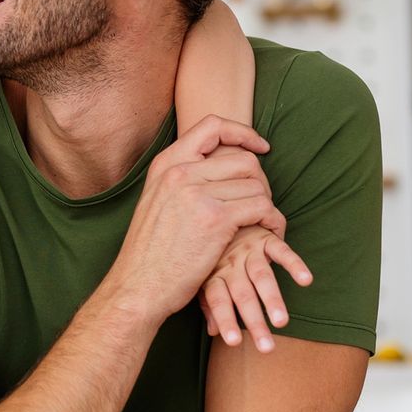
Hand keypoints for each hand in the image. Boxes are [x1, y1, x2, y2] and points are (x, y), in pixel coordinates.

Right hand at [114, 115, 285, 319]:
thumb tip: (215, 167)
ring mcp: (198, 194)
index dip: (242, 133)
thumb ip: (180, 178)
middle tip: (259, 202)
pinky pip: (261, 208)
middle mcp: (181, 172)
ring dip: (267, 205)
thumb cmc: (149, 251)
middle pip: (244, 160)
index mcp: (166, 164)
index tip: (259, 147)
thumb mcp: (155, 201)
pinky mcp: (216, 220)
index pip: (212, 126)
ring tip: (262, 222)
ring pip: (256, 185)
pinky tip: (270, 231)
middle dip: (261, 181)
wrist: (138, 285)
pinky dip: (272, 220)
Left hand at [200, 225, 313, 352]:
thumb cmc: (212, 252)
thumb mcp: (204, 275)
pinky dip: (294, 264)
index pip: (217, 301)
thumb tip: (213, 332)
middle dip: (254, 322)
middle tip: (266, 347)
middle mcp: (230, 264)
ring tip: (282, 323)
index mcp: (213, 274)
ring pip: (262, 277)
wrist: (219, 211)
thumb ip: (209, 303)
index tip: (233, 342)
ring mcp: (248, 250)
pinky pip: (281, 251)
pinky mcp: (266, 238)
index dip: (225, 320)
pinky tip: (306, 280)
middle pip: (242, 295)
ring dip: (272, 300)